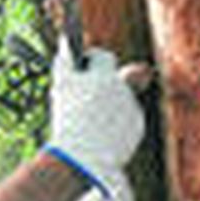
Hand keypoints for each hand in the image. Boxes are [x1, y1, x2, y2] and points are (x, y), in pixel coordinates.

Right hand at [45, 42, 145, 191]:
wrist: (84, 158)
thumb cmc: (68, 120)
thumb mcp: (62, 88)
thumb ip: (65, 61)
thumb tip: (66, 42)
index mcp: (106, 75)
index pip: (104, 57)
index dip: (93, 61)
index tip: (84, 66)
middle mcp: (125, 89)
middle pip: (117, 77)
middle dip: (108, 81)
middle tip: (92, 91)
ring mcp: (133, 108)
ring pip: (122, 101)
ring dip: (111, 106)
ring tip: (91, 121)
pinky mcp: (138, 128)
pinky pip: (127, 121)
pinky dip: (117, 125)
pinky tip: (102, 135)